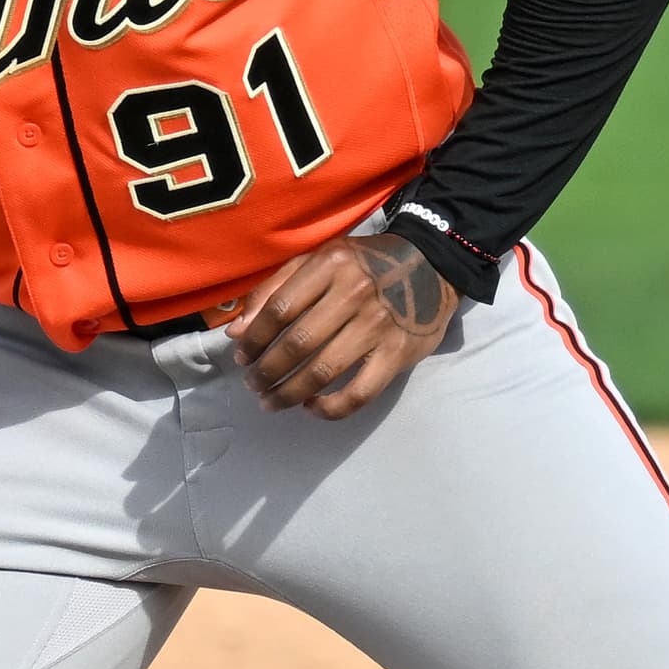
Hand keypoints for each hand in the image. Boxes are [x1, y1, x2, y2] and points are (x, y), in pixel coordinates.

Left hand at [228, 232, 456, 418]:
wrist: (431, 265)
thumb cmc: (366, 264)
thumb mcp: (320, 260)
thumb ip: (275, 289)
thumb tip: (237, 332)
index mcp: (330, 265)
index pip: (279, 309)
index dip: (254, 339)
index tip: (242, 357)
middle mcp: (354, 293)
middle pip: (296, 344)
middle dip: (266, 372)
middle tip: (254, 385)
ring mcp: (378, 326)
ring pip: (322, 372)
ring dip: (288, 394)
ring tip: (270, 401)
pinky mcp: (398, 354)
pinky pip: (359, 393)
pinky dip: (330, 408)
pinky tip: (312, 406)